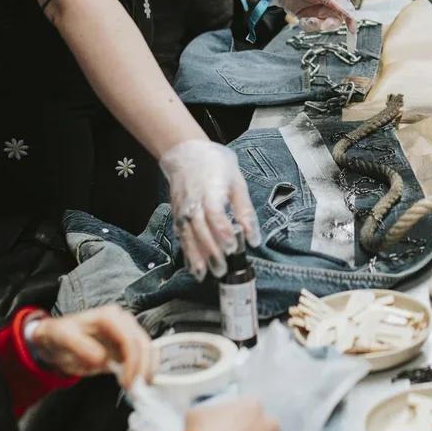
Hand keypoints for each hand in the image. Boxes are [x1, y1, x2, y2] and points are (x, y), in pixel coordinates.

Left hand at [27, 306, 155, 387]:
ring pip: (149, 349)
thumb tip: (101, 358)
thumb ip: (81, 346)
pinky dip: (147, 369)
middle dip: (143, 367)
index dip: (132, 361)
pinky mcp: (128, 346)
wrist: (57, 340)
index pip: (129, 339)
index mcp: (109, 317)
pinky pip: (145, 355)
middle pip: (143, 344)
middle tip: (137, 389)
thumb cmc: (60, 336)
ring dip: (149, 369)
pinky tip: (141, 382)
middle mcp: (123, 321)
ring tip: (141, 388)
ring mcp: (128, 333)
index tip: (127, 382)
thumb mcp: (63, 338)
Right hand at [160, 139, 260, 280]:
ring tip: (203, 276)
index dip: (223, 232)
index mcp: (209, 192)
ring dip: (196, 258)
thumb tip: (253, 238)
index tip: (233, 247)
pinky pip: (182, 237)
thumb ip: (244, 210)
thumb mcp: (237, 182)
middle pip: (200, 230)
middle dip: (210, 252)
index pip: (215, 215)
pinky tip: (193, 267)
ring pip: (188, 237)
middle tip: (221, 270)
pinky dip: (187, 253)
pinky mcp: (177, 217)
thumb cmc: (215, 165)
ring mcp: (182, 211)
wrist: (186, 154)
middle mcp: (192, 204)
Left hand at [273, 0, 357, 38]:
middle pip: (335, 22)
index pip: (347, 12)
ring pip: (322, 27)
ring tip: (306, 19)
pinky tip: (301, 18)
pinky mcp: (309, 18)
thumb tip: (349, 13)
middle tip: (320, 24)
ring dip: (314, 25)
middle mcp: (328, 7)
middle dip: (327, 24)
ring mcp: (318, 13)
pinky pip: (312, 28)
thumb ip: (336, 4)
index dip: (351, 23)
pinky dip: (307, 25)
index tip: (352, 32)